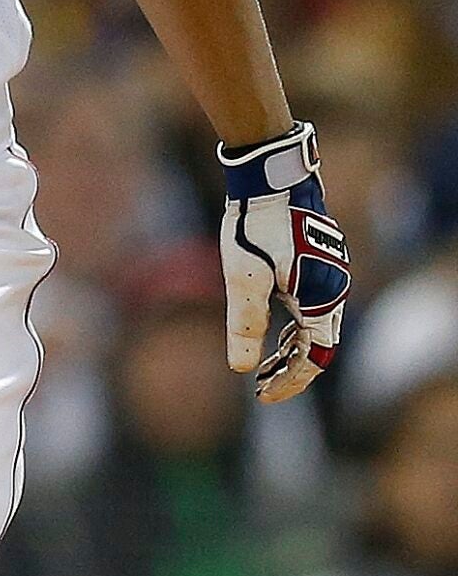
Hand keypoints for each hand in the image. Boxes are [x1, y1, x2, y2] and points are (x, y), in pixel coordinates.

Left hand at [218, 121, 350, 402]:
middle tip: (261, 386)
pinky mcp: (320, 263)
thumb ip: (245, 324)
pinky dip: (294, 326)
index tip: (263, 396)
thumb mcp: (243, 277)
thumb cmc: (256, 226)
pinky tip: (272, 332)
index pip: (314, 357)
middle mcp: (335, 289)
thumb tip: (241, 369)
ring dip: (291, 348)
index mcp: (322, 298)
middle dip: (291, 370)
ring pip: (316, 326)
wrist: (271, 179)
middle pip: (319, 345)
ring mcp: (331, 275)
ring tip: (264, 366)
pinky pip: (313, 306)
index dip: (291, 381)